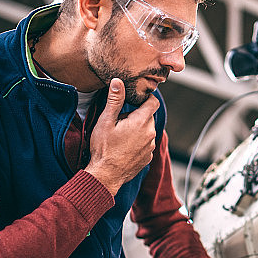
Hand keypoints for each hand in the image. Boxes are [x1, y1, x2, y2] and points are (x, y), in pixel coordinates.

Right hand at [85, 78, 158, 194]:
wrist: (106, 175)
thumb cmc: (104, 149)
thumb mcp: (106, 121)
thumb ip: (114, 100)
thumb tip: (118, 82)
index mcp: (142, 122)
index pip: (153, 102)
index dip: (146, 98)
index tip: (135, 100)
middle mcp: (150, 134)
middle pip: (148, 117)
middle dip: (136, 116)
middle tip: (120, 122)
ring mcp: (150, 147)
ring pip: (147, 131)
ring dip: (138, 130)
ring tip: (121, 136)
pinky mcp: (148, 157)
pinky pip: (146, 144)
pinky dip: (138, 142)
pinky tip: (124, 147)